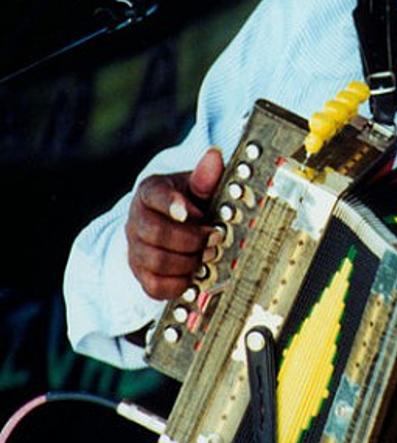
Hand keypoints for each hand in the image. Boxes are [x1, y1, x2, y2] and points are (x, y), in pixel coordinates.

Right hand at [125, 147, 224, 299]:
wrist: (174, 224)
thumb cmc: (190, 201)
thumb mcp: (198, 186)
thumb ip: (206, 176)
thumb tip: (214, 156)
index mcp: (150, 192)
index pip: (154, 195)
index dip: (173, 204)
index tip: (195, 212)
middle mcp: (136, 220)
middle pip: (155, 233)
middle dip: (190, 239)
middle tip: (215, 237)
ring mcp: (135, 248)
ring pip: (155, 261)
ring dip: (188, 261)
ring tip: (209, 255)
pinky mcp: (141, 273)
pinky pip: (154, 286)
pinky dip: (178, 283)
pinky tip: (195, 273)